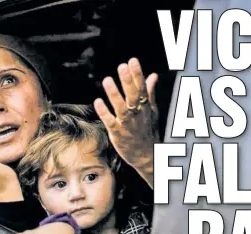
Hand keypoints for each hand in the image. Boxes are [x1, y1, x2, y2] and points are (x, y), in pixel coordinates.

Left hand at [94, 58, 158, 187]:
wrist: (147, 156)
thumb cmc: (148, 131)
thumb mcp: (152, 110)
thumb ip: (150, 92)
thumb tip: (153, 75)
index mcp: (145, 107)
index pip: (142, 88)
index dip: (137, 74)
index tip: (132, 60)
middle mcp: (137, 114)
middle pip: (133, 96)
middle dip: (128, 81)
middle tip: (122, 66)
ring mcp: (127, 124)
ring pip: (121, 108)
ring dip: (114, 94)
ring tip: (107, 80)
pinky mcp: (118, 134)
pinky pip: (111, 123)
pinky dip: (105, 113)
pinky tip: (97, 102)